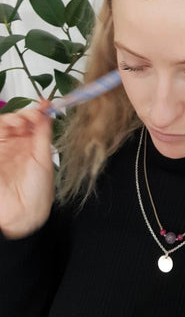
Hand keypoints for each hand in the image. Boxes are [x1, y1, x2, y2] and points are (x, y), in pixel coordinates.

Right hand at [0, 100, 53, 238]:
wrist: (22, 212)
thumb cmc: (37, 192)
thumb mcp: (44, 158)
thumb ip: (43, 134)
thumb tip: (48, 113)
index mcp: (35, 146)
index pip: (36, 123)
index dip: (40, 112)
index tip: (47, 104)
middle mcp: (20, 146)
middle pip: (21, 120)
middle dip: (28, 113)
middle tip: (35, 113)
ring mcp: (6, 148)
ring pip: (7, 124)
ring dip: (15, 117)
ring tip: (23, 121)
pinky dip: (4, 124)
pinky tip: (13, 125)